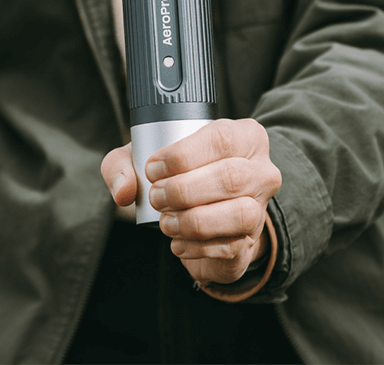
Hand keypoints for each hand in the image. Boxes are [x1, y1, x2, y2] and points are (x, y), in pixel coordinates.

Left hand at [101, 119, 280, 284]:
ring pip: (240, 214)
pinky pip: (232, 246)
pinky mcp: (251, 242)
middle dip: (184, 190)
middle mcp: (261, 170)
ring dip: (194, 221)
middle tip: (156, 197)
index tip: (152, 169)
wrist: (198, 215)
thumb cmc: (175, 176)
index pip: (222, 138)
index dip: (183, 155)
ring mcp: (260, 208)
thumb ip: (122, 165)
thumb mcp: (144, 159)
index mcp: (244, 136)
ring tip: (166, 222)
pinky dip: (197, 247)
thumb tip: (124, 191)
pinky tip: (178, 242)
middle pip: (232, 176)